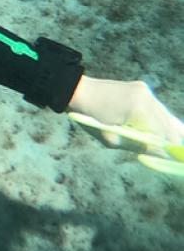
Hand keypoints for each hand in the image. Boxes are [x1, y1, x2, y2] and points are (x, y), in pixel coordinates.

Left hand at [67, 76, 183, 176]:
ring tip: (169, 148)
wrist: (77, 91)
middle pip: (170, 124)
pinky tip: (159, 132)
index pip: (163, 134)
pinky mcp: (143, 89)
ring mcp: (146, 92)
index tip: (174, 161)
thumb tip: (161, 155)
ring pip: (167, 116)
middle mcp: (147, 98)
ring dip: (168, 131)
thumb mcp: (111, 139)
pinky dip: (160, 121)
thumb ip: (137, 146)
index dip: (168, 149)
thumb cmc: (89, 118)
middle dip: (174, 141)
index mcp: (139, 109)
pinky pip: (158, 109)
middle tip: (175, 156)